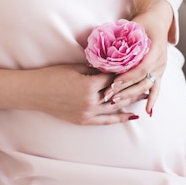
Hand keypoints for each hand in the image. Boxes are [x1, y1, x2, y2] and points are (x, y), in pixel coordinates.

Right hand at [0, 63, 146, 125]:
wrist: (33, 93)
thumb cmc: (52, 75)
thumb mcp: (75, 66)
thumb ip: (95, 67)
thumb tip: (113, 63)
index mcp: (89, 85)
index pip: (115, 77)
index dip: (127, 70)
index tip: (140, 64)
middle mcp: (91, 102)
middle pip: (120, 93)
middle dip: (135, 86)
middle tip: (152, 79)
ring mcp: (87, 114)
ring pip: (116, 108)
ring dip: (132, 101)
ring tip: (146, 95)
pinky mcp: (83, 121)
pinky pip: (106, 120)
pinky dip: (120, 118)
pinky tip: (132, 115)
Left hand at [102, 0, 173, 115]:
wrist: (159, 20)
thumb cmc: (143, 22)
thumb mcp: (133, 26)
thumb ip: (120, 37)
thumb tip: (99, 47)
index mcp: (156, 47)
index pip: (141, 68)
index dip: (127, 77)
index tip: (112, 83)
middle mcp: (161, 60)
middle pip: (142, 80)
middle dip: (125, 89)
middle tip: (108, 96)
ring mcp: (162, 67)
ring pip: (146, 86)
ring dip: (131, 95)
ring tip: (116, 101)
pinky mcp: (160, 72)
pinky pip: (156, 88)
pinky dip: (152, 100)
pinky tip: (148, 112)